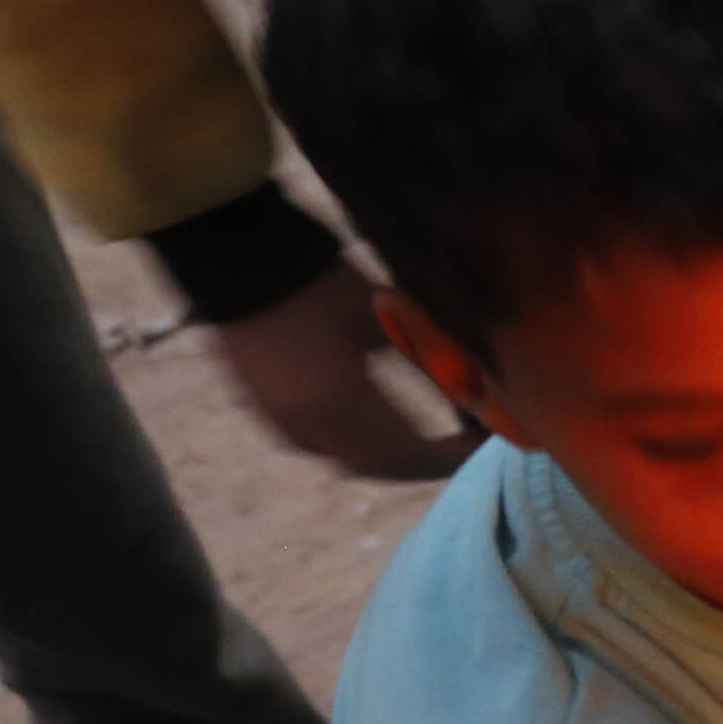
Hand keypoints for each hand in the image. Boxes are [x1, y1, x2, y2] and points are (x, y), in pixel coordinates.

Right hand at [207, 260, 470, 479]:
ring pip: (346, 461)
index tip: (483, 442)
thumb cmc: (322, 280)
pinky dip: (352, 448)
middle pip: (380, 467)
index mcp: (343, 401)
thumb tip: (474, 395)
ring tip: (424, 444)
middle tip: (458, 449)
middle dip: (424, 464)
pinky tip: (374, 434)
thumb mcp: (387, 318)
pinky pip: (316, 447)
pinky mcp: (262, 409)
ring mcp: (279, 420)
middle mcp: (308, 424)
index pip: (411, 454)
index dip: (451, 455)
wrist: (239, 255)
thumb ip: (429, 362)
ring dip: (389, 460)